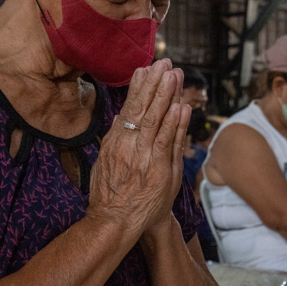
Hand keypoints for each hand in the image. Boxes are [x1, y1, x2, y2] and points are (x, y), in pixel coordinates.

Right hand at [86, 60, 190, 237]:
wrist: (114, 222)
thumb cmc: (110, 192)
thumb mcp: (105, 159)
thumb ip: (116, 138)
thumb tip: (122, 115)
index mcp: (115, 140)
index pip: (129, 107)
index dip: (139, 87)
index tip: (146, 69)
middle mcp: (128, 145)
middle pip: (143, 108)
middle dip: (155, 84)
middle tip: (164, 63)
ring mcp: (144, 157)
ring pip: (157, 120)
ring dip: (167, 96)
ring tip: (174, 75)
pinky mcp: (159, 170)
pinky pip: (168, 142)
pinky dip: (175, 124)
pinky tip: (181, 107)